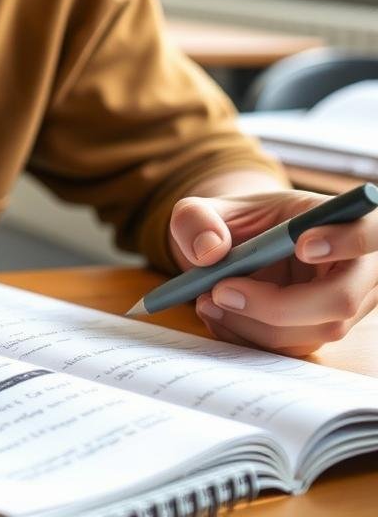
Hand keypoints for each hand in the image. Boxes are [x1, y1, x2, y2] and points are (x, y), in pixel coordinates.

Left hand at [169, 188, 377, 354]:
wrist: (229, 248)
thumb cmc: (229, 224)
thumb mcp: (202, 210)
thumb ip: (196, 219)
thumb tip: (210, 251)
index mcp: (335, 218)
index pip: (368, 231)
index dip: (346, 241)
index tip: (302, 245)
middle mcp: (352, 267)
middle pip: (341, 297)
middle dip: (277, 303)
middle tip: (220, 290)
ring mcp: (341, 304)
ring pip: (315, 330)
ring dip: (255, 323)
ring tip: (205, 300)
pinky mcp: (318, 331)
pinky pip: (293, 347)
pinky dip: (249, 336)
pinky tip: (217, 314)